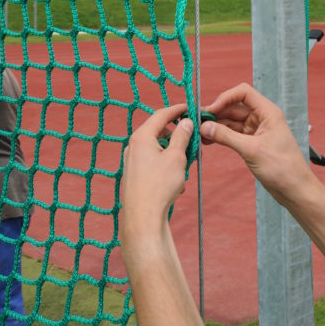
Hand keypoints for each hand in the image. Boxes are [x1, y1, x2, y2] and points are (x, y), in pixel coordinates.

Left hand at [121, 104, 193, 247]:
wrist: (142, 218)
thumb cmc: (159, 185)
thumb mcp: (176, 157)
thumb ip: (182, 136)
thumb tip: (185, 122)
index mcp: (141, 137)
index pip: (161, 115)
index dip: (177, 110)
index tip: (190, 108)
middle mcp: (133, 146)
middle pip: (159, 132)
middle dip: (177, 136)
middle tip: (192, 140)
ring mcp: (132, 161)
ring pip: (157, 150)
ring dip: (173, 155)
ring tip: (184, 167)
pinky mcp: (134, 176)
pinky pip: (153, 164)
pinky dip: (166, 168)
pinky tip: (175, 184)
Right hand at [200, 83, 313, 207]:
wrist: (295, 190)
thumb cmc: (282, 168)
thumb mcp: (251, 150)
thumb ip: (226, 136)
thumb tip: (205, 127)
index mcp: (267, 112)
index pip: (243, 93)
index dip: (225, 97)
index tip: (211, 110)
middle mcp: (262, 118)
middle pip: (235, 107)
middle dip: (217, 113)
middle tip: (198, 122)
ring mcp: (257, 130)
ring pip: (232, 121)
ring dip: (217, 125)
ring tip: (200, 133)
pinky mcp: (253, 143)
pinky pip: (233, 134)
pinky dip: (222, 136)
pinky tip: (209, 140)